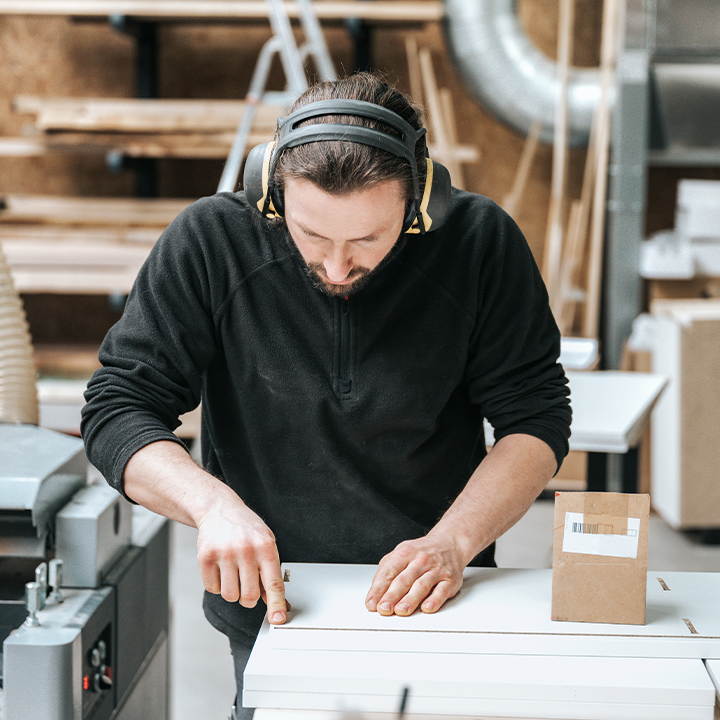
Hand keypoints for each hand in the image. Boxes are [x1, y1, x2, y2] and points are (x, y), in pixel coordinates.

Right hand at [195, 501, 287, 624]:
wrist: (219, 509)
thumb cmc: (246, 529)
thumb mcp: (266, 543)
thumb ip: (269, 571)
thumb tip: (273, 601)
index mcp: (265, 546)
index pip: (273, 583)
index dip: (276, 604)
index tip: (278, 619)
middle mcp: (246, 549)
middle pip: (249, 595)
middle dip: (249, 599)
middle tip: (248, 589)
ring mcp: (224, 553)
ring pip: (230, 595)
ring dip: (233, 592)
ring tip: (234, 575)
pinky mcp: (206, 557)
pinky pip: (212, 588)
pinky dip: (217, 585)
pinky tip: (221, 569)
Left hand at [364, 533, 466, 616]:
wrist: (449, 543)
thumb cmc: (421, 552)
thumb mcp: (401, 553)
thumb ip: (387, 570)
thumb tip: (375, 592)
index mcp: (405, 553)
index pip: (388, 572)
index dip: (378, 589)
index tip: (372, 603)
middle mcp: (420, 560)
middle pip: (403, 580)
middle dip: (392, 596)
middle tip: (383, 609)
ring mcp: (436, 570)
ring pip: (421, 585)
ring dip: (410, 599)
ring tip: (401, 610)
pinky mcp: (449, 580)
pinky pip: (442, 590)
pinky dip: (434, 600)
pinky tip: (427, 608)